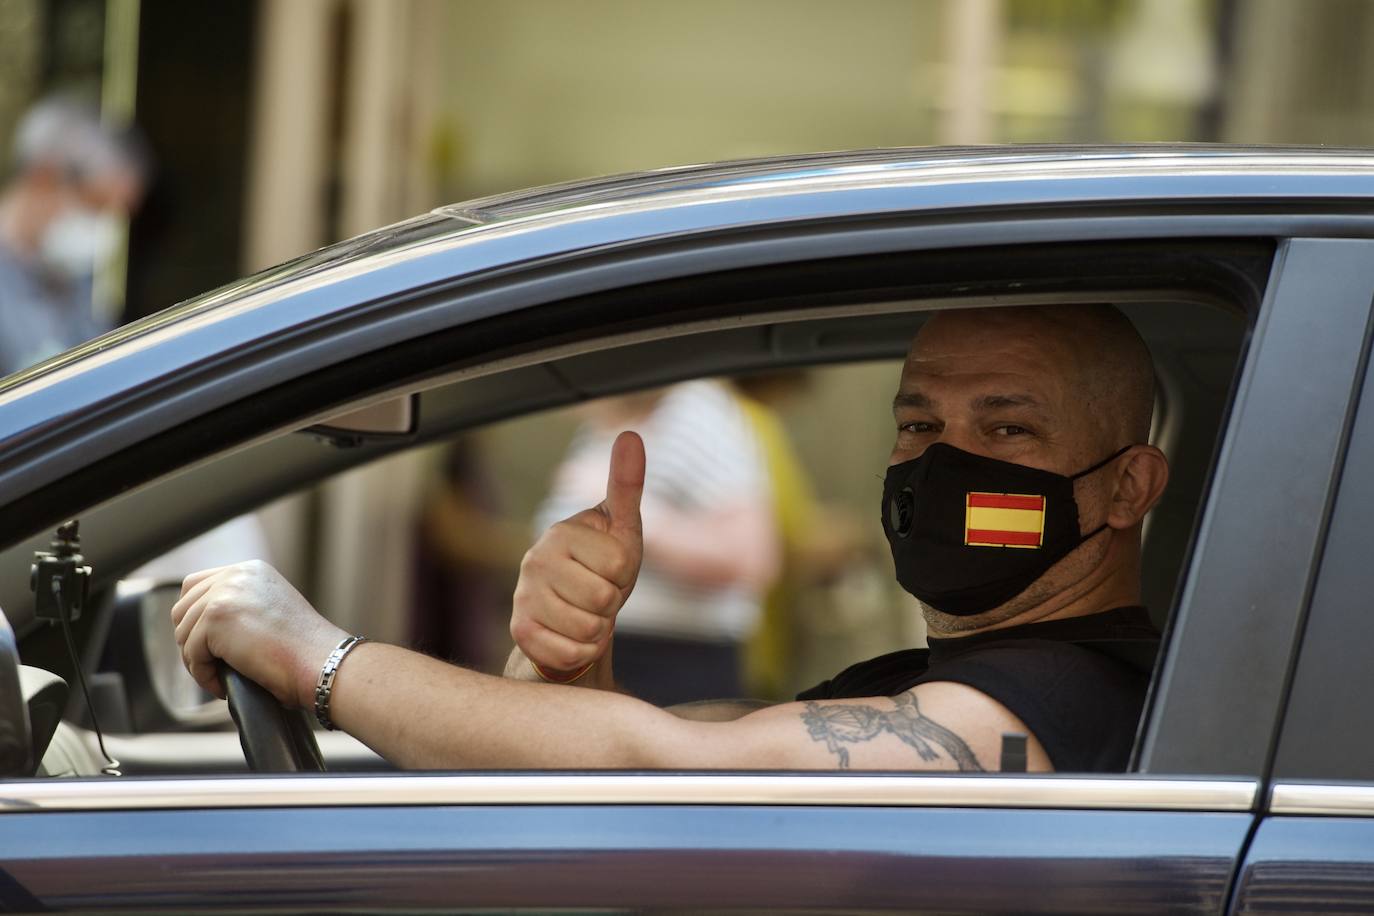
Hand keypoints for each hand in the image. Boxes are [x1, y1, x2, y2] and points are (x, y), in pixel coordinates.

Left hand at [171, 560, 345, 706]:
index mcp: (250, 570)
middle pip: (182, 609)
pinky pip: (192, 654)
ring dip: (198, 661)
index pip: (195, 586)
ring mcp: (224, 593)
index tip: (207, 645)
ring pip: (183, 633)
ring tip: (220, 676)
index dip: (194, 619)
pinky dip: (203, 675)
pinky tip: (223, 685)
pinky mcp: (216, 618)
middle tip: (214, 665)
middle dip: (192, 642)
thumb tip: (203, 626)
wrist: (321, 661)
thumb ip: (241, 605)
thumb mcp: (271, 610)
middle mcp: (236, 575)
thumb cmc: (304, 649)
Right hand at [510, 430, 644, 677]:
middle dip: (613, 604)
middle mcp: (534, 561)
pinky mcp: (520, 634)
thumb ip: (627, 484)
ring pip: (588, 629)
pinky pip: (571, 653)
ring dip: (599, 630)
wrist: (572, 617)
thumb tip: (630, 434)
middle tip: (599, 596)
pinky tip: (572, 637)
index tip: (611, 570)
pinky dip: (582, 652)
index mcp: (561, 531)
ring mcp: (523, 598)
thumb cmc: (601, 568)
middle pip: (605, 598)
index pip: (622, 562)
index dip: (626, 574)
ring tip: (587, 614)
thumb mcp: (622, 529)